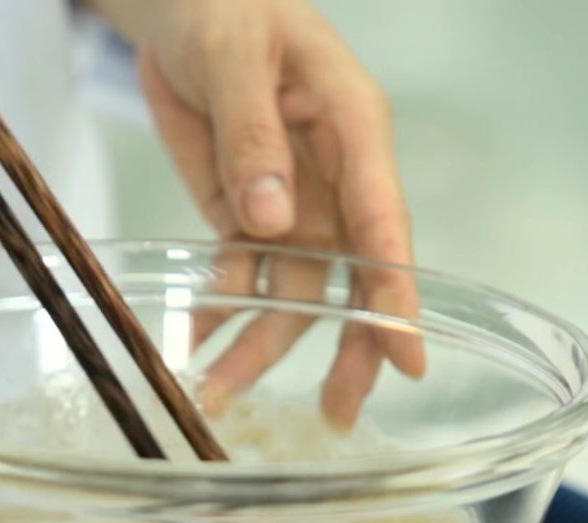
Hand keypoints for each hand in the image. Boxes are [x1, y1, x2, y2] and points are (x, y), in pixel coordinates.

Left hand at [136, 0, 425, 427]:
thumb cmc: (230, 11)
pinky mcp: (242, 217)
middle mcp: (328, 184)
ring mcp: (286, 207)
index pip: (383, 224)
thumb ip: (254, 135)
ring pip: (286, 289)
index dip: (395, 295)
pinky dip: (217, 310)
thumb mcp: (239, 56)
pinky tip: (197, 341)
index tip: (406, 359)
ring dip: (257, 343)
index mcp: (352, 136)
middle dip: (344, 345)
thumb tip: (274, 220)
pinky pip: (236, 274)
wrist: (185, 13)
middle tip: (337, 413)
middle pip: (348, 277)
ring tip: (219, 394)